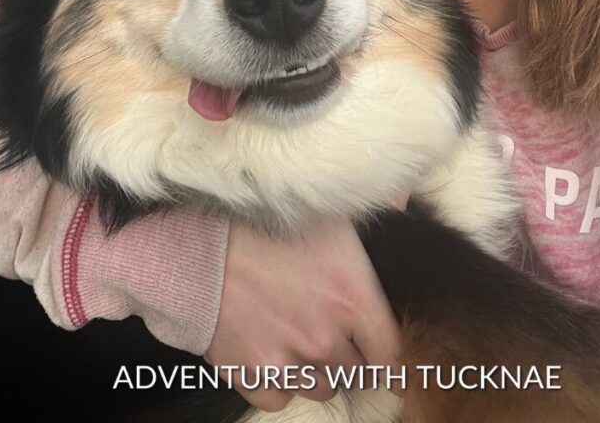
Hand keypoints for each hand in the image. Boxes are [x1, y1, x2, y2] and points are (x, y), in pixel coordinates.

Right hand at [205, 217, 402, 411]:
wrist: (196, 242)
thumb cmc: (265, 221)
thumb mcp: (329, 214)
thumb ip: (372, 221)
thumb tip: (404, 203)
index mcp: (352, 299)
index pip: (392, 352)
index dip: (389, 347)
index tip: (380, 341)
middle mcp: (324, 339)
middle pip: (357, 371)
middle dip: (350, 351)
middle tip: (334, 325)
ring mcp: (287, 363)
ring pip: (322, 387)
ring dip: (318, 367)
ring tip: (301, 332)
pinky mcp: (250, 376)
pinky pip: (281, 397)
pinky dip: (280, 380)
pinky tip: (273, 347)